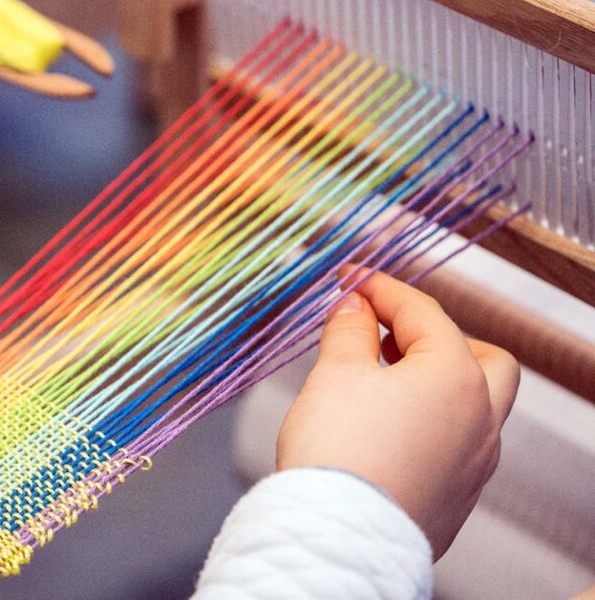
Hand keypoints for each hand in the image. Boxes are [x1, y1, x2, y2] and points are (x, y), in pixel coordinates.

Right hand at [276, 269, 519, 557]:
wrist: (337, 537)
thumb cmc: (340, 454)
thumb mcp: (335, 372)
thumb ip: (348, 330)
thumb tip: (353, 307)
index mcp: (456, 377)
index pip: (422, 312)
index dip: (380, 288)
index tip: (350, 279)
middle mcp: (480, 419)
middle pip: (482, 357)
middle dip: (437, 337)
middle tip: (388, 334)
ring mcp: (475, 463)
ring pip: (474, 405)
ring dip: (435, 383)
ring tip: (381, 382)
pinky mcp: (458, 497)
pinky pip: (456, 446)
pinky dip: (430, 424)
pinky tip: (387, 430)